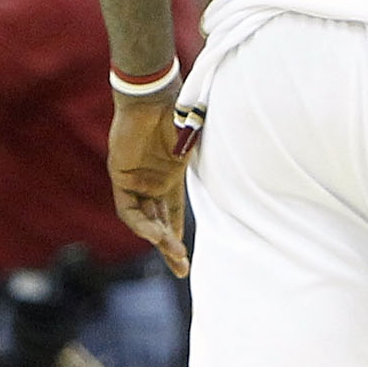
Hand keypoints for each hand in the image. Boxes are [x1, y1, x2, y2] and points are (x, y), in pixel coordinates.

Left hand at [108, 92, 191, 275]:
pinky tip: (155, 235)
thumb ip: (206, 159)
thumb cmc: (178, 113)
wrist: (153, 96)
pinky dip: (141, 224)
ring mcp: (135, 180)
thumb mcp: (197, 142)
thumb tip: (247, 162)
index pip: (171, 214)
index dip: (176, 235)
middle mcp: (151, 182)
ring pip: (144, 221)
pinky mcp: (120, 176)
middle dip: (169, 248)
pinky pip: (129, 209)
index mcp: (169, 176)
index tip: (184, 259)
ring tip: (173, 254)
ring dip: (159, 239)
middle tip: (182, 270)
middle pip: (159, 223)